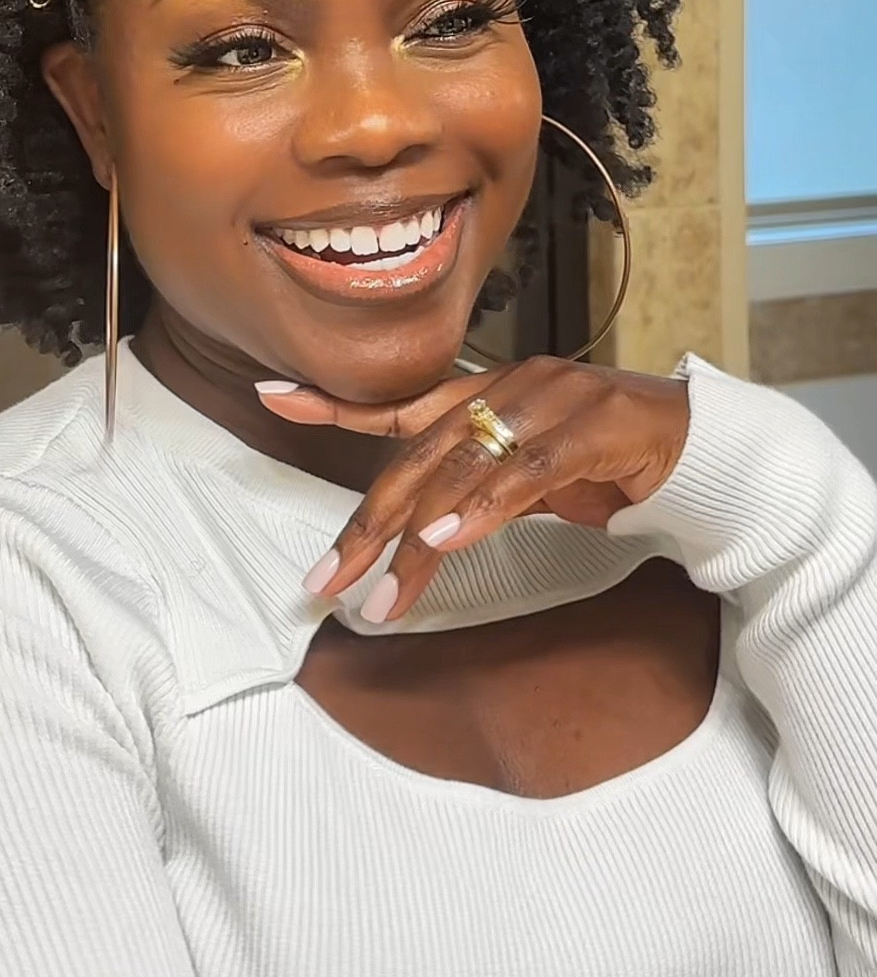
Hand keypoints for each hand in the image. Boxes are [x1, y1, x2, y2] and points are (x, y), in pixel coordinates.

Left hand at [256, 357, 689, 623]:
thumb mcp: (528, 481)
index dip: (335, 403)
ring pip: (464, 468)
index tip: (270, 396)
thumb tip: (417, 533)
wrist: (705, 451)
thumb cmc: (613, 464)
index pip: (400, 405)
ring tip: (383, 590)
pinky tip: (446, 542)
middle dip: (367, 523)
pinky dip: (482, 508)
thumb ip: (474, 491)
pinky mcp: (595, 426)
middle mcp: (511, 386)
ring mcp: (553, 399)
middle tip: (327, 579)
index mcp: (491, 393)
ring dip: (418, 536)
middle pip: (419, 455)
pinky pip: (526, 471)